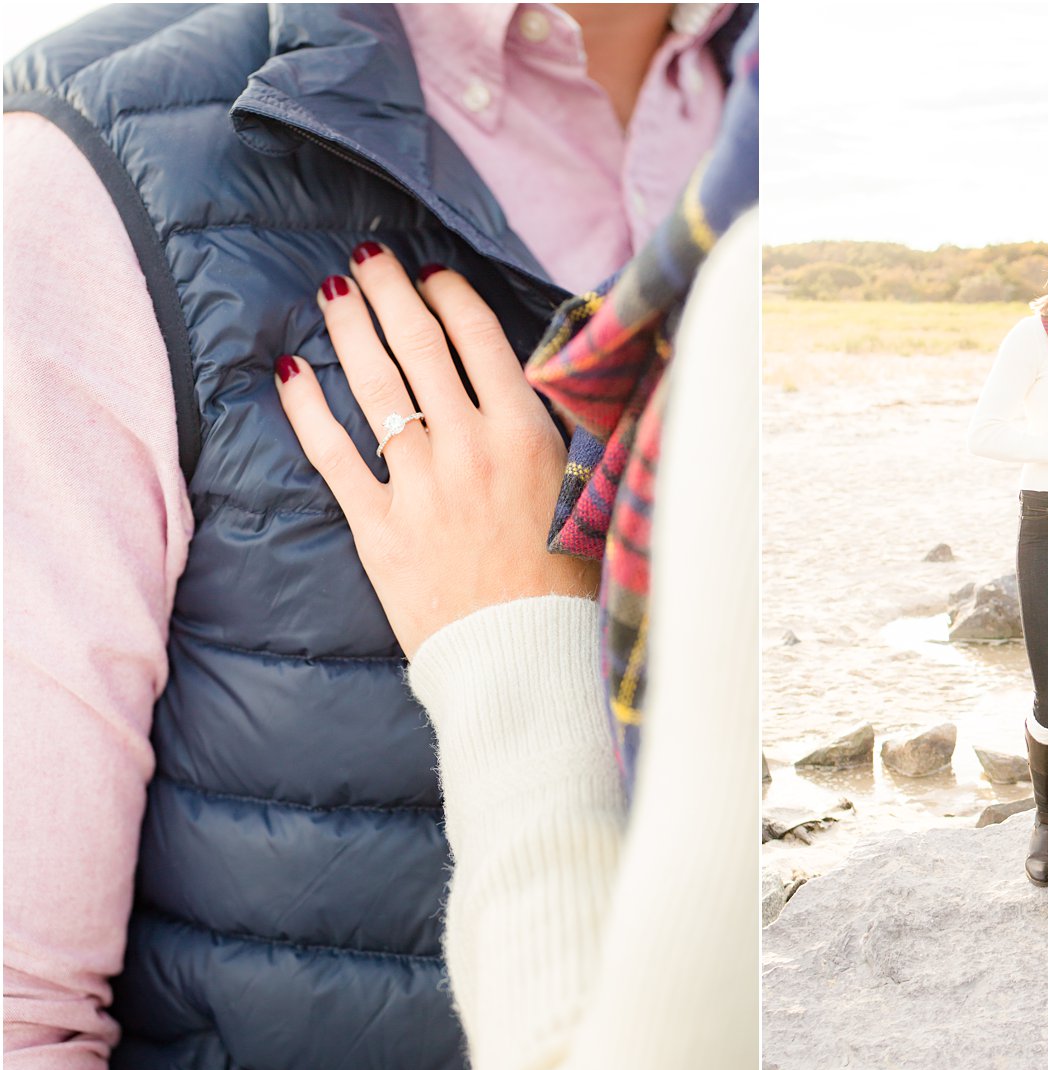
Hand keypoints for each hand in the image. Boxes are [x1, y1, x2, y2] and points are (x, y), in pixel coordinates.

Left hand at [275, 244, 599, 656]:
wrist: (523, 660)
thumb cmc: (565, 586)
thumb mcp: (583, 497)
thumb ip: (562, 438)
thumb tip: (551, 385)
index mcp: (525, 437)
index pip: (479, 339)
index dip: (449, 295)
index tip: (431, 274)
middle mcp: (468, 448)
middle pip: (419, 347)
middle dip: (389, 291)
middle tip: (368, 259)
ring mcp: (418, 485)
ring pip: (375, 386)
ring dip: (351, 330)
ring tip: (334, 293)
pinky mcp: (378, 527)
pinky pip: (332, 455)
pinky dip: (308, 410)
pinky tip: (291, 372)